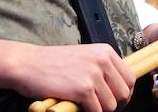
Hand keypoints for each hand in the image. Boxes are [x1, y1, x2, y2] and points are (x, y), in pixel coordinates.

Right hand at [0, 40, 131, 111]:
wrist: (28, 64)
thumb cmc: (51, 63)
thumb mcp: (83, 57)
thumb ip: (100, 68)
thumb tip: (113, 86)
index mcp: (105, 52)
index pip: (129, 77)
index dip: (125, 93)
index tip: (117, 101)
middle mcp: (103, 61)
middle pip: (124, 92)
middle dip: (116, 105)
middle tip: (103, 109)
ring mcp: (93, 75)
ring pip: (111, 104)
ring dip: (101, 111)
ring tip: (88, 109)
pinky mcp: (82, 89)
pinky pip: (96, 110)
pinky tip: (79, 110)